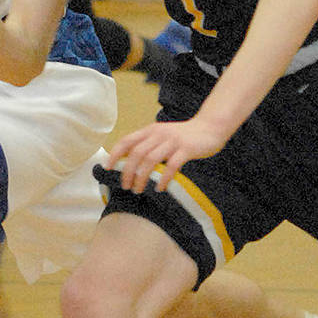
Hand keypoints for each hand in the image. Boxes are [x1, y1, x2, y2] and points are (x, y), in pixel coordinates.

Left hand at [107, 112, 228, 194]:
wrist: (210, 127)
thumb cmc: (183, 136)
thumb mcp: (162, 136)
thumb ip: (148, 145)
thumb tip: (129, 162)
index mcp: (150, 130)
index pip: (126, 141)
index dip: (115, 154)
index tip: (107, 168)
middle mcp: (159, 134)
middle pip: (136, 153)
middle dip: (127, 171)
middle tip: (125, 186)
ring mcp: (172, 141)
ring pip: (150, 160)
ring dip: (141, 177)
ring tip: (138, 189)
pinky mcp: (186, 149)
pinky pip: (171, 166)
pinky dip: (163, 178)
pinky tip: (160, 188)